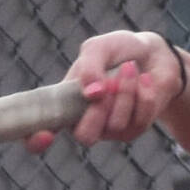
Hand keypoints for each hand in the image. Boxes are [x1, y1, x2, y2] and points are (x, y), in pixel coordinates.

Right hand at [24, 29, 184, 151]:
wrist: (153, 54)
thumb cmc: (118, 51)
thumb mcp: (98, 48)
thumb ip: (89, 66)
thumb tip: (91, 93)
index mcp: (63, 102)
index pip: (38, 132)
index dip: (35, 140)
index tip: (45, 136)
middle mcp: (83, 121)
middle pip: (84, 135)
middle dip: (99, 109)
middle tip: (109, 82)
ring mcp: (109, 129)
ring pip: (115, 124)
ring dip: (126, 91)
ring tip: (130, 68)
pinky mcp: (134, 130)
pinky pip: (139, 120)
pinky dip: (143, 94)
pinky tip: (144, 79)